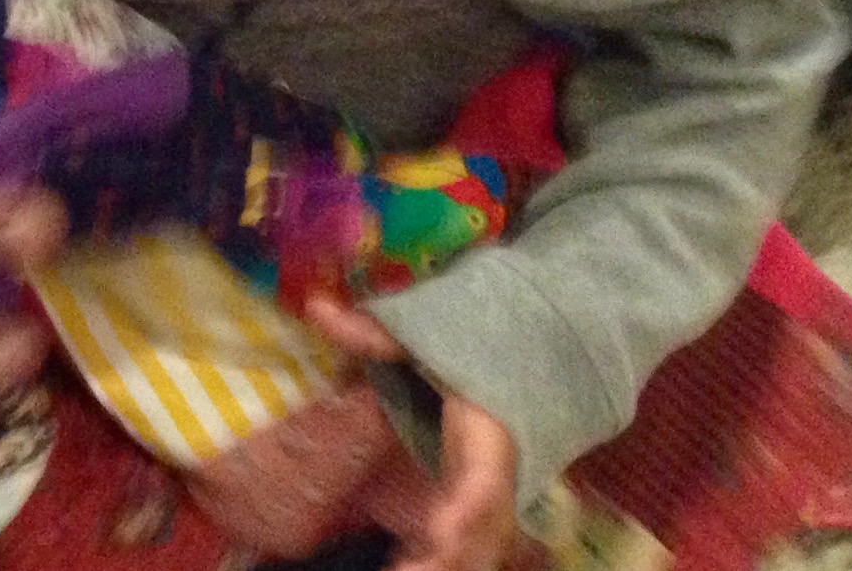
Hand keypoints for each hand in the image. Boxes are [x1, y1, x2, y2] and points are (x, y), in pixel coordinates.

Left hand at [303, 297, 520, 570]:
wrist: (535, 357)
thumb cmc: (473, 346)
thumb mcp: (426, 333)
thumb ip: (373, 332)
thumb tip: (315, 306)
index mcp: (488, 431)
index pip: (484, 477)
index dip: (467, 508)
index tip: (442, 532)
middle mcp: (498, 472)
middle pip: (486, 530)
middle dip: (453, 559)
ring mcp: (494, 493)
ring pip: (481, 546)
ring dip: (446, 565)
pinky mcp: (482, 506)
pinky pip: (470, 544)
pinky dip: (442, 561)